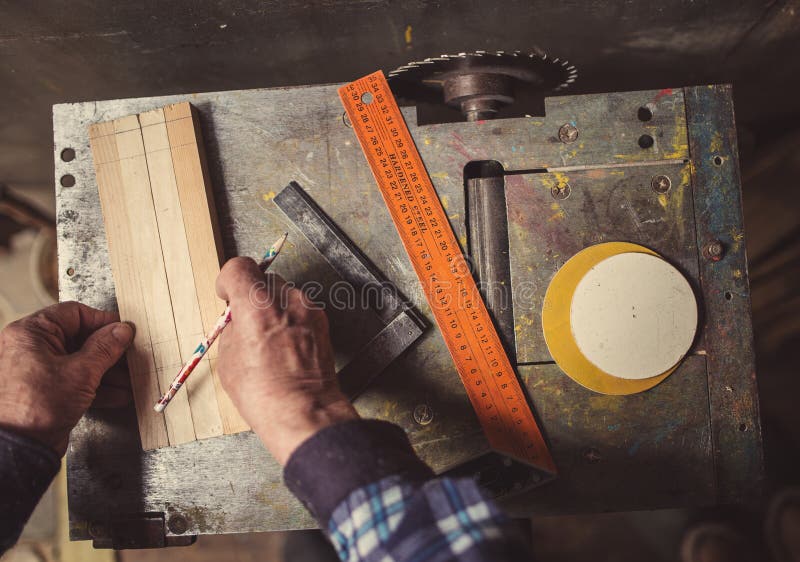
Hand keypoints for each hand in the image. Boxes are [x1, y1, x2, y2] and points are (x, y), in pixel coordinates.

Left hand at [0, 302, 133, 455]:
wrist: (19, 449)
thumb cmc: (35, 407)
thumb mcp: (81, 372)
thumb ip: (105, 347)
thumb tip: (122, 330)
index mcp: (31, 333)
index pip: (74, 314)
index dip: (103, 321)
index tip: (125, 330)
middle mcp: (30, 348)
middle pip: (79, 339)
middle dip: (109, 352)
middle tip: (130, 356)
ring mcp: (37, 371)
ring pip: (79, 361)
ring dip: (107, 372)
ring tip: (129, 380)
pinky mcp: (44, 391)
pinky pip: (74, 380)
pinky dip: (95, 386)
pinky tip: (117, 394)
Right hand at [216, 257, 357, 463]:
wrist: (304, 410)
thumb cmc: (263, 392)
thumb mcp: (229, 359)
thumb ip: (232, 329)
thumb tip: (237, 320)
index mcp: (256, 305)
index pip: (239, 267)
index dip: (228, 279)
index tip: (227, 294)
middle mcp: (286, 300)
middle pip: (264, 279)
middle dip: (253, 295)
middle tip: (246, 320)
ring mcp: (308, 309)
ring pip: (285, 294)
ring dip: (274, 307)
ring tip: (268, 338)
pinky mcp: (323, 322)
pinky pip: (301, 310)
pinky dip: (291, 320)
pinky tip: (286, 345)